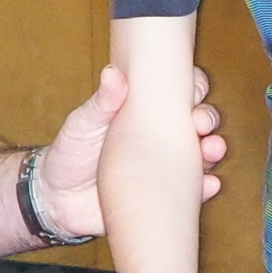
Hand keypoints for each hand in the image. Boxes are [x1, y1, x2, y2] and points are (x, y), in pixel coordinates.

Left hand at [37, 65, 229, 236]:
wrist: (58, 200)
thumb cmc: (71, 153)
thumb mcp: (82, 124)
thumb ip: (101, 102)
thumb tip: (113, 73)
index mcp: (144, 113)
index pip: (178, 93)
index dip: (193, 87)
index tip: (194, 90)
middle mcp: (161, 137)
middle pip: (198, 121)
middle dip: (207, 118)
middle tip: (201, 123)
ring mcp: (165, 166)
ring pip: (202, 154)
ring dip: (213, 150)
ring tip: (212, 150)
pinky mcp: (165, 194)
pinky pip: (193, 191)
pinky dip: (205, 187)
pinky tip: (209, 184)